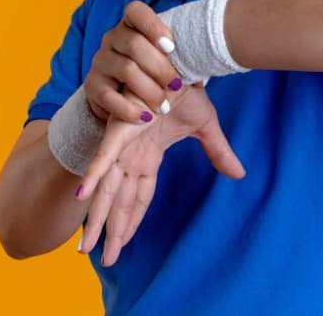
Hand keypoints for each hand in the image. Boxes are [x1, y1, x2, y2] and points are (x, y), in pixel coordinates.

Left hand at [76, 84, 244, 266]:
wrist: (181, 61)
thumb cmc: (188, 89)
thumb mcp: (205, 127)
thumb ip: (218, 152)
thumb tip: (240, 174)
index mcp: (148, 155)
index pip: (140, 198)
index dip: (133, 222)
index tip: (123, 245)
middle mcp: (132, 155)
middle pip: (121, 202)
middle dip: (112, 231)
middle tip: (105, 260)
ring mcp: (123, 145)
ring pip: (108, 190)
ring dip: (98, 218)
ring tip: (87, 248)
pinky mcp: (119, 131)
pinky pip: (104, 159)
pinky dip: (93, 177)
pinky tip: (83, 197)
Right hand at [84, 0, 181, 122]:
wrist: (121, 95)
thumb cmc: (152, 72)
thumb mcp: (165, 59)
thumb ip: (181, 55)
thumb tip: (208, 63)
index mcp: (131, 25)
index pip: (135, 11)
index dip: (153, 25)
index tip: (172, 46)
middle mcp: (112, 39)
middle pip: (134, 44)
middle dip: (160, 66)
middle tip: (177, 85)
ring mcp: (100, 61)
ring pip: (125, 69)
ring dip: (149, 90)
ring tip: (165, 106)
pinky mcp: (92, 86)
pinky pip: (108, 96)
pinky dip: (129, 109)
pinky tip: (146, 117)